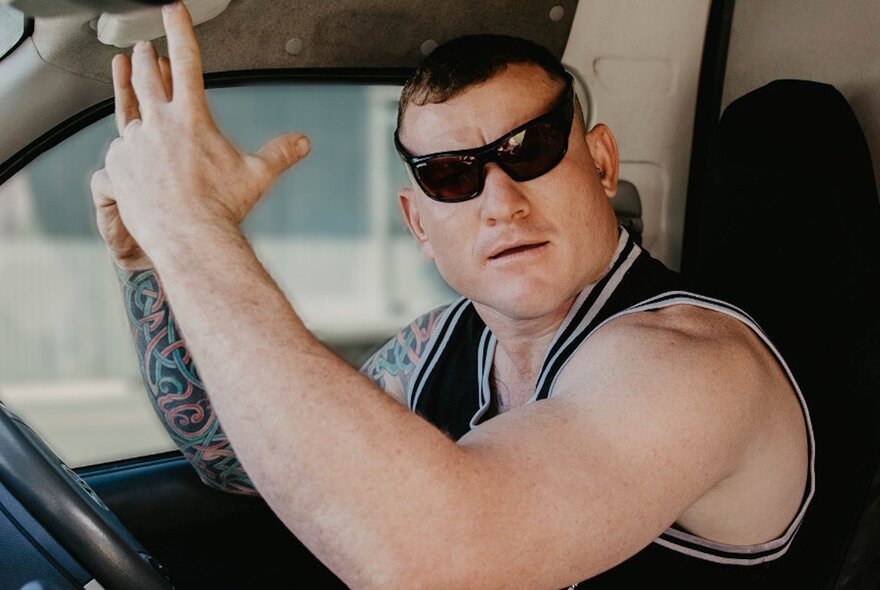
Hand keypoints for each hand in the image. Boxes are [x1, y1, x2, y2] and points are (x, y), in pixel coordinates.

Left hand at [98, 1, 309, 257]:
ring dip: (126, 87)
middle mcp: (159, 123)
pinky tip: (130, 148)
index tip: (172, 9)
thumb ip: (280, 154)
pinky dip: (127, 145)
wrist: (188, 238)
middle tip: (142, 48)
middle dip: (144, 58)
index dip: (179, 29)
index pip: (185, 60)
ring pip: (127, 108)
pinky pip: (119, 149)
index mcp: (192, 117)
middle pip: (146, 77)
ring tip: (123, 73)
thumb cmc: (222, 208)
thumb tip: (303, 143)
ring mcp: (134, 144)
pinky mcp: (117, 165)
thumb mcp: (257, 176)